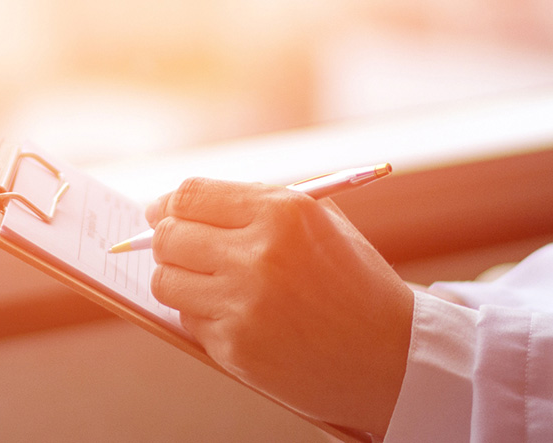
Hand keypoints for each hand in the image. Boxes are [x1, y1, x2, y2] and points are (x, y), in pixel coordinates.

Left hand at [145, 178, 413, 436]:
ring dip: (179, 279)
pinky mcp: (235, 347)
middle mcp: (259, 254)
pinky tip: (237, 316)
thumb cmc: (356, 284)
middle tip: (180, 247)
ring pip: (166, 280)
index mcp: (283, 212)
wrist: (390, 356)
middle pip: (169, 236)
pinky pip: (188, 320)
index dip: (168, 204)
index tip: (162, 212)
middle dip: (167, 240)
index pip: (190, 195)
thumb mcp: (322, 223)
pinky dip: (203, 316)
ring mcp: (243, 304)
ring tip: (209, 283)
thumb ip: (260, 204)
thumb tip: (185, 203)